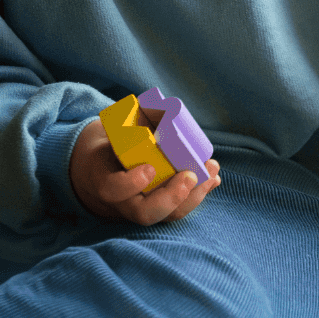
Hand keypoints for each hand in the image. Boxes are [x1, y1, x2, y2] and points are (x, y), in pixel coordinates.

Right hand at [68, 118, 220, 225]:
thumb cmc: (110, 150)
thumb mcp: (109, 138)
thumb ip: (127, 124)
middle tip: (190, 176)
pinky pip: (181, 209)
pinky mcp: (161, 209)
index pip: (113, 190)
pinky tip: (214, 178)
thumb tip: (155, 102)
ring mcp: (143, 209)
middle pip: (146, 214)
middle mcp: (124, 203)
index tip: (149, 168)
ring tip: (212, 171)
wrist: (104, 175)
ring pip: (168, 215)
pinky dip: (200, 193)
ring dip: (195, 195)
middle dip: (172, 197)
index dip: (130, 183)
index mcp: (105, 183)